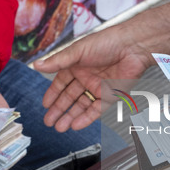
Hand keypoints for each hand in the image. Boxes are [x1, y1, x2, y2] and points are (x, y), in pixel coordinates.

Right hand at [34, 25, 153, 131]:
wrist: (132, 46)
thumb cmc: (107, 42)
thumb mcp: (78, 51)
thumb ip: (58, 62)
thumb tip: (37, 65)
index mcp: (77, 65)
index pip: (61, 83)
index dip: (53, 94)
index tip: (45, 105)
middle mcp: (87, 77)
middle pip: (70, 97)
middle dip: (59, 110)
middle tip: (49, 122)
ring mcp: (98, 87)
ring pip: (81, 106)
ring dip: (70, 116)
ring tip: (59, 127)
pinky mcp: (111, 95)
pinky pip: (96, 110)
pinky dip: (86, 118)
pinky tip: (76, 125)